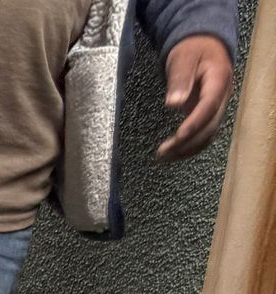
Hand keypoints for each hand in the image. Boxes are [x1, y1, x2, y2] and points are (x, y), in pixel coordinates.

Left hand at [159, 36, 232, 158]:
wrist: (203, 45)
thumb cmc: (192, 49)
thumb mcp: (183, 57)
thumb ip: (180, 78)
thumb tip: (174, 104)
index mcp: (219, 79)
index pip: (209, 106)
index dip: (195, 123)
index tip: (179, 136)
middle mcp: (223, 96)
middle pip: (210, 125)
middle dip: (188, 142)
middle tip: (163, 152)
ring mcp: (218, 106)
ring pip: (208, 134)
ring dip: (188, 148)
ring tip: (164, 156)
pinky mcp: (209, 114)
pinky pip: (203, 134)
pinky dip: (189, 146)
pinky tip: (174, 152)